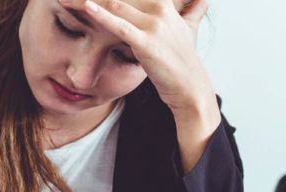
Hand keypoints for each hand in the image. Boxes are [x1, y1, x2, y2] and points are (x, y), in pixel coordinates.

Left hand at [60, 0, 220, 171]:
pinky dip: (100, 16)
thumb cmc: (182, 62)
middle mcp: (160, 9)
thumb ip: (191, 11)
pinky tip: (85, 6)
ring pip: (115, 5)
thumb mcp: (187, 30)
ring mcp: (155, 25)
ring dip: (87, 0)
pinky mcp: (147, 43)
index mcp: (164, 4)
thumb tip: (201, 0)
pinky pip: (119, 26)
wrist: (190, 89)